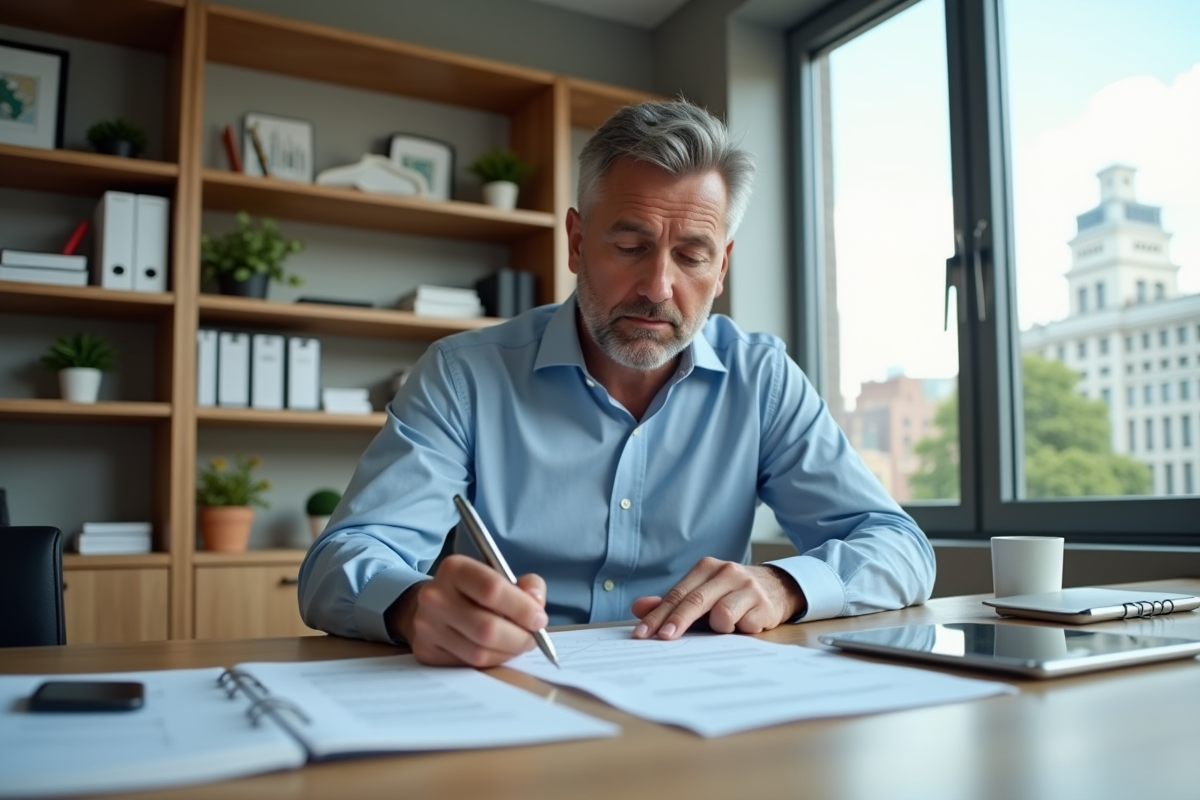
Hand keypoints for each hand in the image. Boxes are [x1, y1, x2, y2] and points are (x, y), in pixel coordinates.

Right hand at [390, 555, 548, 666]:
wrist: (431, 605)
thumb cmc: (473, 591)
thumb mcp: (498, 575)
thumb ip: (526, 585)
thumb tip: (536, 603)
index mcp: (455, 569)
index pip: (492, 589)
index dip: (522, 608)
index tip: (539, 619)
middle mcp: (436, 596)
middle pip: (486, 628)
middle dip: (519, 638)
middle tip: (533, 638)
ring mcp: (427, 626)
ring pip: (478, 652)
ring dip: (507, 653)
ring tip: (517, 645)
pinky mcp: (426, 651)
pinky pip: (467, 664)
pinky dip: (491, 661)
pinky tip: (497, 651)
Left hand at [631, 558, 805, 639]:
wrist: (778, 588)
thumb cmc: (732, 595)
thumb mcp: (703, 594)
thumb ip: (672, 602)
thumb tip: (639, 608)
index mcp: (707, 568)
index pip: (677, 594)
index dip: (658, 615)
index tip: (643, 633)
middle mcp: (727, 572)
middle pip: (695, 601)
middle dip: (677, 622)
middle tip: (663, 638)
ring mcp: (747, 587)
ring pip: (721, 615)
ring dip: (719, 627)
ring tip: (727, 625)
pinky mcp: (764, 604)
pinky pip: (743, 626)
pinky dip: (740, 630)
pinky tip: (746, 623)